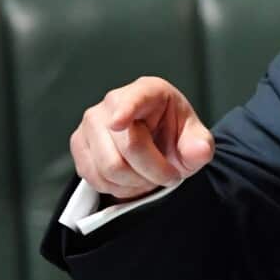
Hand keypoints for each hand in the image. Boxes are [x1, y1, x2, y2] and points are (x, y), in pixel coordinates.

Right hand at [70, 76, 214, 199]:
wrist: (155, 147)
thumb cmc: (173, 136)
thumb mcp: (195, 140)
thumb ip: (200, 145)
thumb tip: (199, 151)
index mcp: (148, 91)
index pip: (135, 98)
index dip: (126, 110)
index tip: (118, 122)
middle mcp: (113, 101)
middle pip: (129, 147)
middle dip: (154, 171)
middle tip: (169, 176)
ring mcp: (91, 123)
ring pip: (109, 167)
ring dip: (135, 183)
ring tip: (150, 177)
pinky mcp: (79, 145)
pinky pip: (94, 177)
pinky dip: (117, 188)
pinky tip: (131, 180)